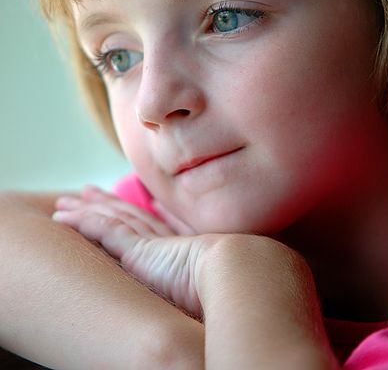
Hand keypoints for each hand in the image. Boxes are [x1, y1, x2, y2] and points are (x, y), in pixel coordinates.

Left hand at [53, 186, 215, 316]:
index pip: (152, 223)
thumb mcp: (212, 283)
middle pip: (128, 214)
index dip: (137, 210)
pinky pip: (102, 229)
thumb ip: (202, 279)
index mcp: (181, 248)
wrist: (234, 271)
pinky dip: (82, 221)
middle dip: (108, 202)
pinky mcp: (136, 249)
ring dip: (87, 208)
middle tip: (88, 191)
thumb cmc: (230, 285)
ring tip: (66, 201)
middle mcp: (163, 239)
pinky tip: (63, 216)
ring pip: (111, 217)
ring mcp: (149, 242)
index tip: (128, 201)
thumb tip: (203, 287)